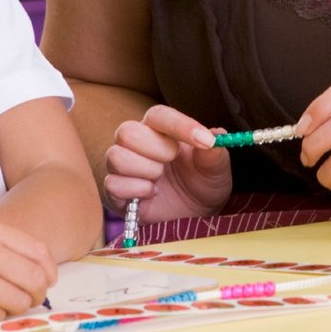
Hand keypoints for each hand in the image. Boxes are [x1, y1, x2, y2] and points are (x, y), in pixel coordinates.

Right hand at [102, 105, 231, 221]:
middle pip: (127, 132)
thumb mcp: (216, 171)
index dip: (180, 124)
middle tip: (173, 161)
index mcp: (161, 130)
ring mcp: (122, 166)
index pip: (159, 115)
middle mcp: (137, 143)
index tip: (205, 140)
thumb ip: (214, 154)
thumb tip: (216, 136)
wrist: (192, 216)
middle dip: (156, 149)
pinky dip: (137, 190)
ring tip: (160, 180)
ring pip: (117, 156)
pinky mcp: (114, 190)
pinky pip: (113, 183)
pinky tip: (151, 194)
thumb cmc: (202, 185)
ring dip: (146, 170)